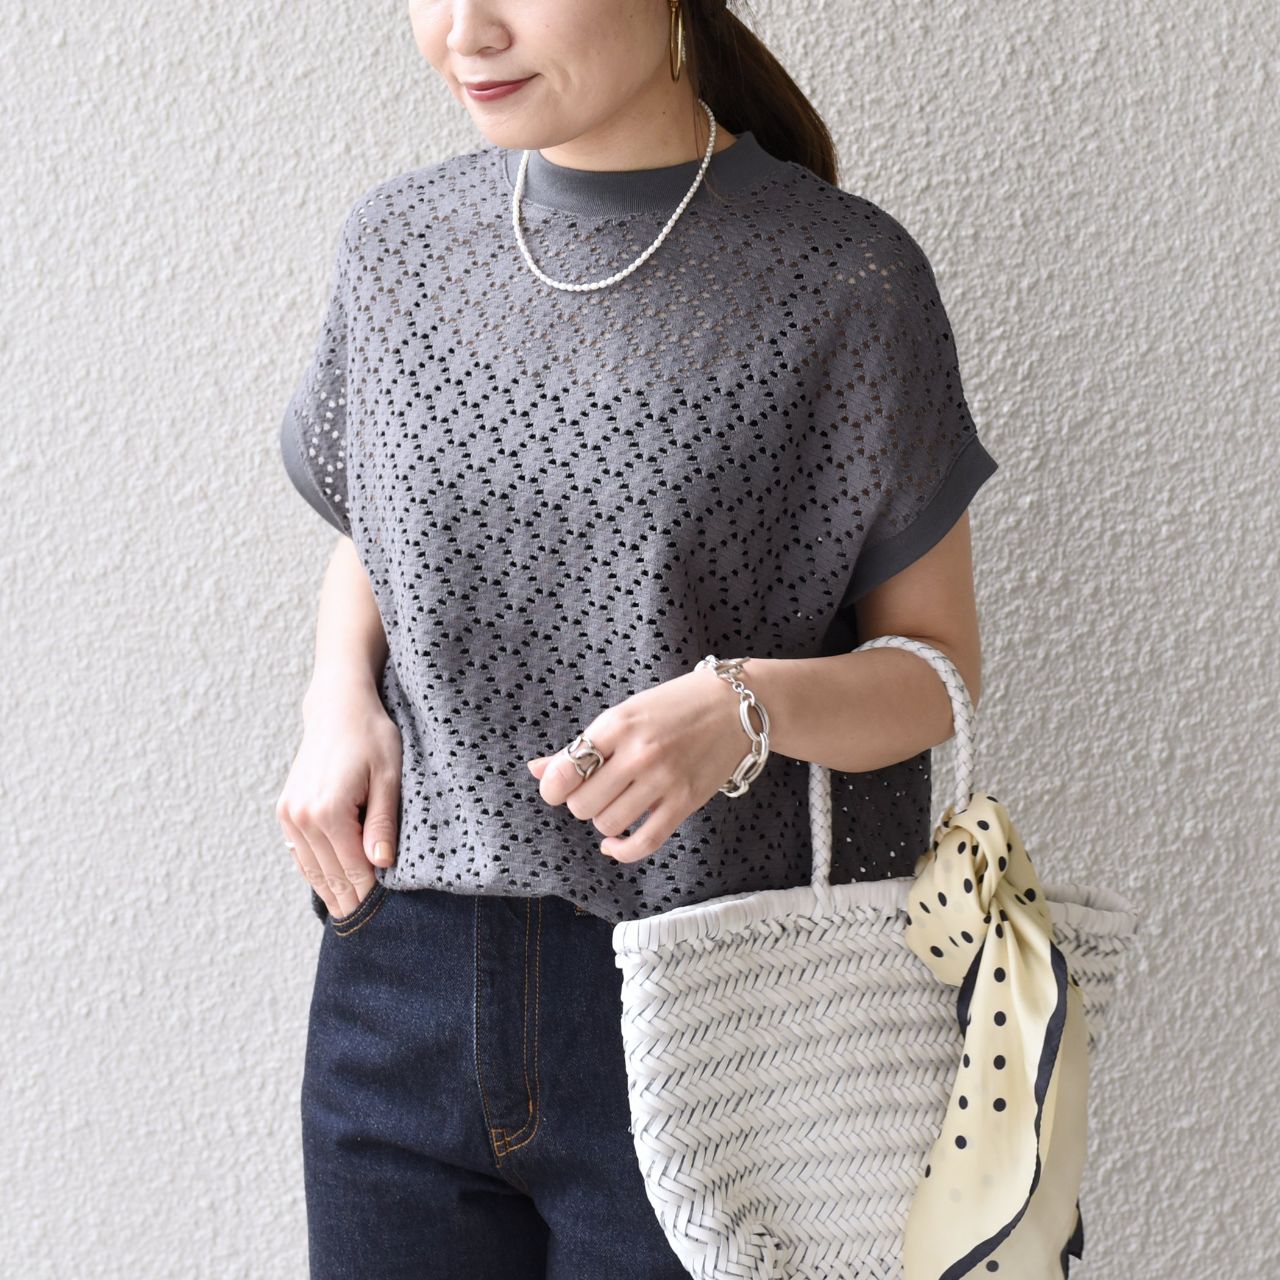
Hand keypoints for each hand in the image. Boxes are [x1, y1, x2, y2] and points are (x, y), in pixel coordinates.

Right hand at [276, 682, 402, 918]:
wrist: (338, 710)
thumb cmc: (372, 738)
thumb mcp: (389, 777)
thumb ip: (383, 823)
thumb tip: (381, 865)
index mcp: (329, 812)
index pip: (353, 869)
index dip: (370, 893)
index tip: (385, 915)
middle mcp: (302, 818)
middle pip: (330, 875)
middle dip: (351, 900)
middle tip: (369, 926)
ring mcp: (289, 815)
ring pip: (311, 869)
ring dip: (331, 891)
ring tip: (351, 913)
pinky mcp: (285, 811)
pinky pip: (300, 854)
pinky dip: (315, 872)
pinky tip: (331, 885)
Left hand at [525, 667, 750, 863]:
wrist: (735, 707)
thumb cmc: (674, 707)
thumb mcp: (624, 714)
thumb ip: (581, 746)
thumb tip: (536, 770)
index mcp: (618, 723)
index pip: (567, 769)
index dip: (553, 786)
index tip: (559, 787)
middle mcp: (640, 753)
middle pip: (582, 803)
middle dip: (581, 802)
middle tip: (595, 790)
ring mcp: (664, 780)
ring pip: (607, 823)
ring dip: (602, 820)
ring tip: (614, 802)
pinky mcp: (685, 802)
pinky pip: (643, 842)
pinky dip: (621, 850)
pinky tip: (614, 843)